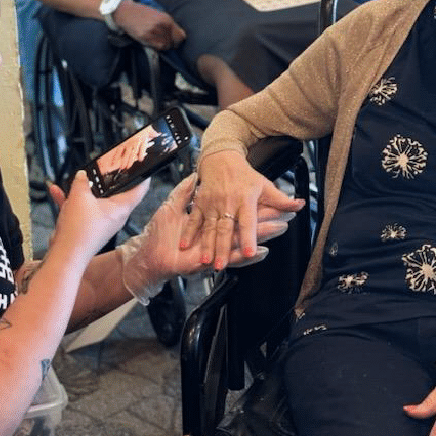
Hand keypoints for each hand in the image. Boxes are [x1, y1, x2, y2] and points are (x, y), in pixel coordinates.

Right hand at [48, 171, 149, 261]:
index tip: (141, 165)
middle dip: (106, 180)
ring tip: (75, 180)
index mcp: (121, 208)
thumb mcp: (79, 196)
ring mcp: (101, 222)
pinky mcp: (88, 228)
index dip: (142, 175)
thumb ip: (81, 181)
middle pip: (116, 192)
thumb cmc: (79, 230)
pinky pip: (82, 209)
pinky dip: (71, 201)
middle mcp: (115, 216)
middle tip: (103, 168)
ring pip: (95, 200)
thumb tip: (82, 175)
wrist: (64, 255)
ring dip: (83, 190)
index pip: (140, 189)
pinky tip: (57, 192)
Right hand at [114, 0, 185, 50]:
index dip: (178, 40)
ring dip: (164, 45)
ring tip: (159, 41)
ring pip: (166, 45)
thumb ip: (169, 24)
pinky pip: (157, 47)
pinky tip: (154, 42)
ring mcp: (154, 31)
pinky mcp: (145, 37)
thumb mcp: (159, 14)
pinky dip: (158, 47)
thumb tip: (180, 35)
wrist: (127, 13)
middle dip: (171, 44)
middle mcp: (162, 25)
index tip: (175, 41)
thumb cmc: (143, 13)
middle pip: (174, 42)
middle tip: (166, 42)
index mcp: (167, 19)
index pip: (180, 36)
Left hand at [119, 173, 304, 301]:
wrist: (148, 255)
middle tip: (287, 220)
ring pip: (242, 241)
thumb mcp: (172, 206)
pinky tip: (259, 253)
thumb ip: (185, 191)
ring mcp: (213, 248)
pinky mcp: (207, 259)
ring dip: (261, 237)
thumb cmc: (160, 232)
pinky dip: (244, 256)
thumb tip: (197, 176)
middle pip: (245, 228)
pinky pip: (229, 258)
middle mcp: (216, 236)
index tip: (276, 206)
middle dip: (266, 224)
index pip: (238, 215)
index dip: (256, 211)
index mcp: (212, 222)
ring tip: (280, 232)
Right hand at [180, 150, 304, 269]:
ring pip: (209, 228)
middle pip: (225, 229)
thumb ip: (281, 200)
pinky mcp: (200, 204)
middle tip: (221, 265)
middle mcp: (228, 203)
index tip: (250, 252)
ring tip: (206, 261)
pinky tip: (185, 244)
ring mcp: (212, 204)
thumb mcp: (264, 185)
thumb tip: (299, 205)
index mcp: (245, 200)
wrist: (221, 158)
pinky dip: (189, 232)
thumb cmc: (243, 174)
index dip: (249, 237)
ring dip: (206, 245)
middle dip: (222, 248)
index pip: (248, 222)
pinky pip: (194, 219)